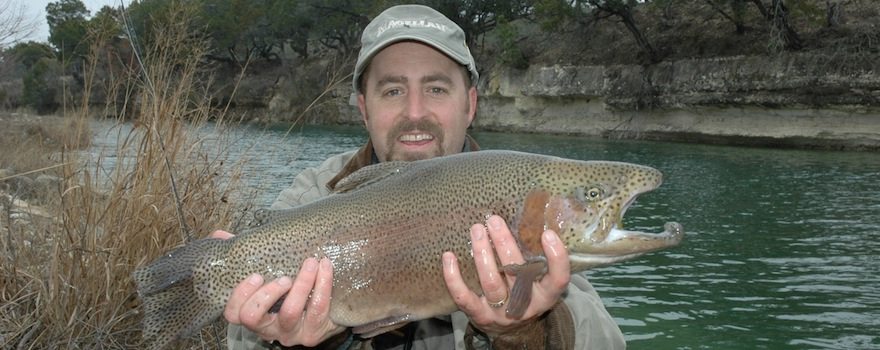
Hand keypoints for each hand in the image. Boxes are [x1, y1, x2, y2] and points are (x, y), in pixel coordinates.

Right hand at [209, 230, 344, 345]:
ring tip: (310, 263)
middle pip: (253, 317)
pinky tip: (325, 266)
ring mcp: (289, 333)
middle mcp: (267, 329)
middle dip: (267, 293)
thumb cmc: (289, 291)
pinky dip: (323, 284)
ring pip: (290, 313)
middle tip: (284, 276)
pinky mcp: (312, 333)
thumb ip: (243, 257)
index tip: (256, 274)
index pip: (233, 313)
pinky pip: (318, 308)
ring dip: (301, 284)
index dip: (240, 295)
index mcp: (253, 314)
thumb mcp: (267, 275)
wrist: (325, 313)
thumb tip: (219, 235)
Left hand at [440, 216, 570, 336]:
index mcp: (545, 296)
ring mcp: (502, 313)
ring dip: (482, 253)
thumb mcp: (538, 281)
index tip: (548, 234)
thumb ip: (535, 257)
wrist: (512, 331)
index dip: (556, 259)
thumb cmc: (525, 294)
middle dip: (504, 244)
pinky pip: (464, 297)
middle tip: (494, 220)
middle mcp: (526, 306)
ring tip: (477, 230)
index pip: (558, 280)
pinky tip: (449, 256)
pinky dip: (453, 277)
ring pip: (491, 282)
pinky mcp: (479, 316)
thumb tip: (525, 217)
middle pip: (517, 274)